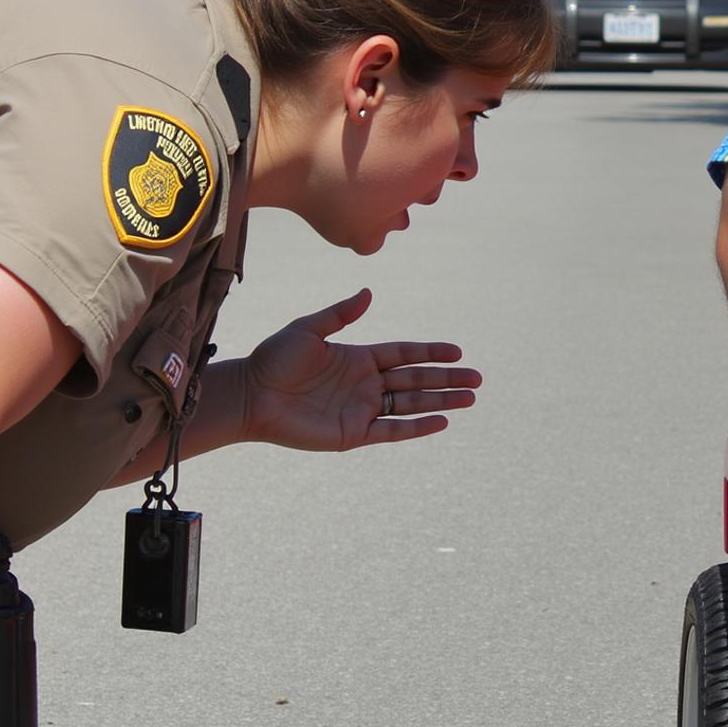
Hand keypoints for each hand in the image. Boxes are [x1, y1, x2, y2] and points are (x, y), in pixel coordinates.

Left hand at [243, 289, 479, 453]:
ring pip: (411, 403)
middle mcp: (365, 384)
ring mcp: (361, 409)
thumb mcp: (308, 329)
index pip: (404, 354)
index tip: (457, 352)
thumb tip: (369, 292)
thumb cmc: (274, 360)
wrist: (250, 397)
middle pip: (416, 379)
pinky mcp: (352, 434)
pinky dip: (417, 427)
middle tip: (477, 379)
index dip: (431, 353)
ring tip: (470, 399)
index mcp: (358, 358)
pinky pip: (392, 430)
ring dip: (441, 401)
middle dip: (447, 379)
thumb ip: (340, 314)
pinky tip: (441, 421)